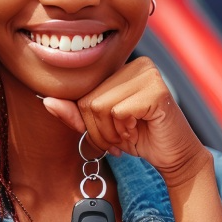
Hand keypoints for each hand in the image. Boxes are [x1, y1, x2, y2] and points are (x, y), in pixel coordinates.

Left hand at [42, 57, 210, 186]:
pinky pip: (119, 112)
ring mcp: (149, 74)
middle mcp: (138, 64)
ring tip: (130, 134)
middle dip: (101, 131)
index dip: (91, 123)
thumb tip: (46, 101)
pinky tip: (141, 129)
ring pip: (101, 107)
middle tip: (121, 138)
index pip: (85, 94)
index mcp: (124, 67)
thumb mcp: (103, 127)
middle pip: (90, 101)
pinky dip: (125, 130)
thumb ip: (75, 114)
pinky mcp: (157, 90)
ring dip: (112, 133)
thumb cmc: (141, 138)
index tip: (112, 134)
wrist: (175, 156)